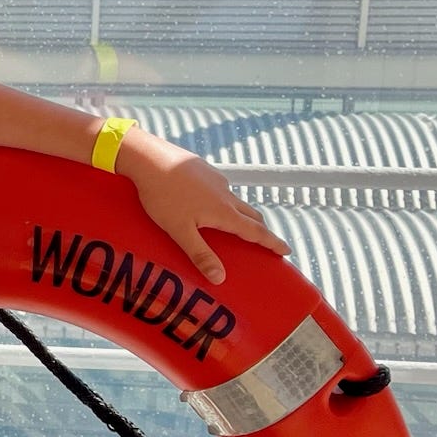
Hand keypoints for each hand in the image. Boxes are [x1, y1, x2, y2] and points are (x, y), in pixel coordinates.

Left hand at [116, 130, 289, 283]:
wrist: (150, 158)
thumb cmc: (162, 196)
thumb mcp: (179, 230)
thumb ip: (200, 254)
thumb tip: (221, 278)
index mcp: (224, 212)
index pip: (256, 231)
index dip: (272, 243)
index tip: (286, 250)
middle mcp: (226, 194)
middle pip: (251, 214)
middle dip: (261, 229)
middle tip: (265, 241)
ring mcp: (216, 179)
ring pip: (235, 200)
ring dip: (241, 213)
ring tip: (235, 224)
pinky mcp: (204, 169)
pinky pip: (220, 188)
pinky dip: (223, 200)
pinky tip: (207, 202)